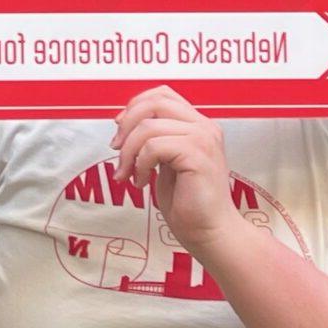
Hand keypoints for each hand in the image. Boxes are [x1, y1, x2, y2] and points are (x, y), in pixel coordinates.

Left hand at [114, 88, 238, 259]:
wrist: (210, 233)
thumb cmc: (189, 204)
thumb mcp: (167, 162)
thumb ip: (155, 139)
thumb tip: (125, 124)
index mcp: (199, 125)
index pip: (163, 95)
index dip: (135, 105)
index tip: (120, 129)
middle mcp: (204, 127)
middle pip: (154, 102)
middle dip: (127, 125)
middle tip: (116, 150)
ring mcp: (204, 139)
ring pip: (149, 126)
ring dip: (129, 151)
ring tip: (128, 173)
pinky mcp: (198, 155)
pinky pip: (153, 146)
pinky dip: (139, 164)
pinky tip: (141, 182)